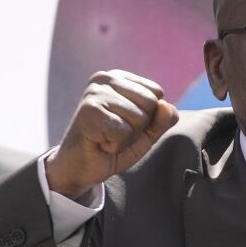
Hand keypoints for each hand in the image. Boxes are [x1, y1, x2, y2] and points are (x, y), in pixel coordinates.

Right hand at [46, 70, 178, 198]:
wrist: (79, 168)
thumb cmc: (112, 146)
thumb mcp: (146, 133)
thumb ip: (163, 120)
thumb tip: (166, 105)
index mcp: (119, 78)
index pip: (156, 92)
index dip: (148, 117)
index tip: (124, 124)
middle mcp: (105, 78)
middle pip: (151, 103)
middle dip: (138, 128)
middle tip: (114, 133)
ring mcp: (95, 93)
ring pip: (138, 118)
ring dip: (126, 138)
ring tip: (106, 138)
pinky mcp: (88, 111)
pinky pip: (123, 131)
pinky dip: (115, 145)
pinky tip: (99, 143)